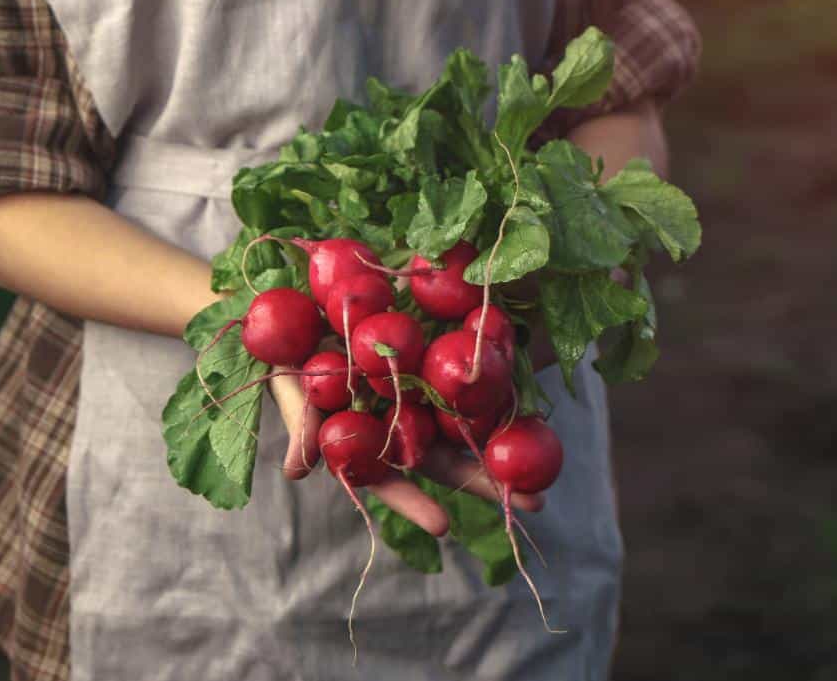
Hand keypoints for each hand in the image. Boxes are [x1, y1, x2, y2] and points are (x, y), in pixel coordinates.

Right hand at [269, 372, 542, 536]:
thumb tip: (297, 471)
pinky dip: (501, 386)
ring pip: (466, 420)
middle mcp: (403, 421)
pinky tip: (535, 395)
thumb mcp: (292, 390)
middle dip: (487, 482)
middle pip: (448, 458)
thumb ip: (301, 426)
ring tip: (547, 461)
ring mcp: (421, 391)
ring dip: (506, 439)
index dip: (416, 503)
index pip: (396, 479)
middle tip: (531, 506)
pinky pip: (472, 370)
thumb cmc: (289, 358)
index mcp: (369, 440)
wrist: (297, 309)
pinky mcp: (434, 354)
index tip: (443, 527)